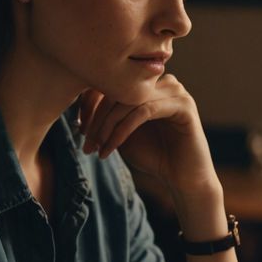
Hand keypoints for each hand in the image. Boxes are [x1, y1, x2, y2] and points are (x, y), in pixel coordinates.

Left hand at [77, 79, 217, 197]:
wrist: (183, 180)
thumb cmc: (152, 156)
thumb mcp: (121, 134)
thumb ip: (106, 119)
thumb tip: (78, 110)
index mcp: (149, 85)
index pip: (113, 81)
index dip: (91, 105)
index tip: (79, 130)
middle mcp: (162, 82)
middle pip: (118, 88)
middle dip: (97, 118)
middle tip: (86, 143)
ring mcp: (175, 91)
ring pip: (129, 99)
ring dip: (108, 125)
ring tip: (97, 147)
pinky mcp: (183, 105)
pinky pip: (144, 111)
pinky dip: (123, 130)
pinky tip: (111, 147)